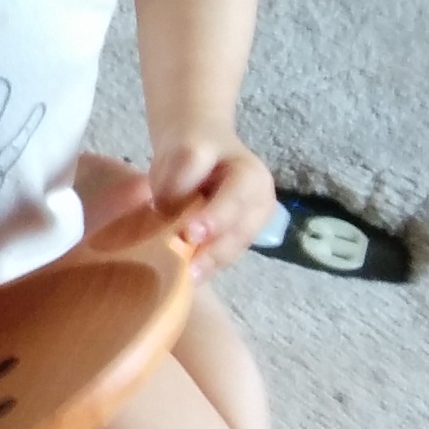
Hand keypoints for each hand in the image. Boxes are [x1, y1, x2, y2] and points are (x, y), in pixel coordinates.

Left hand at [148, 134, 277, 278]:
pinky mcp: (234, 241)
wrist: (202, 149)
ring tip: (185, 279)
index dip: (215, 218)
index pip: (236, 199)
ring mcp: (250, 226)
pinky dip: (204, 266)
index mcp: (252, 177)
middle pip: (239, 233)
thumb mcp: (186, 150)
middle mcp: (260, 205)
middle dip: (213, 252)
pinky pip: (220, 257)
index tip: (191, 234)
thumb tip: (168, 211)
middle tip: (188, 270)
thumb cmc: (195, 148)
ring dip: (208, 265)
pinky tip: (186, 278)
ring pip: (231, 250)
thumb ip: (180, 178)